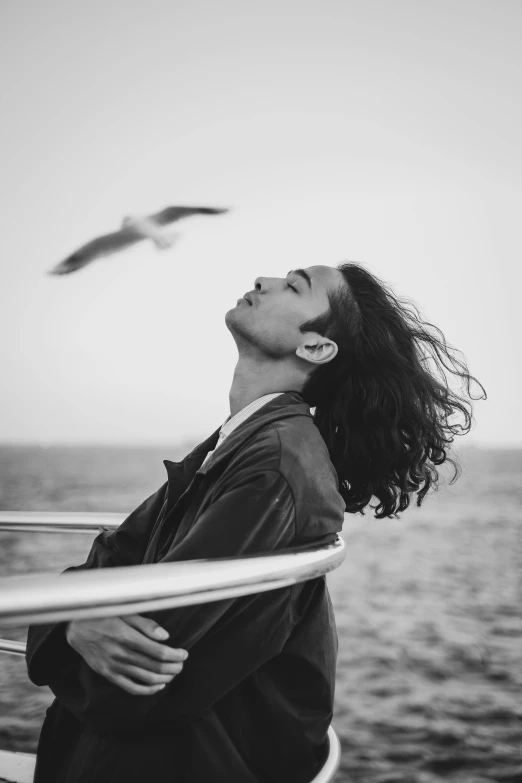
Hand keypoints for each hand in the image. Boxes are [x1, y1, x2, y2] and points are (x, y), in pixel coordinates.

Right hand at [65, 614, 187, 695]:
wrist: (76, 629)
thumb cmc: (103, 616)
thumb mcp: (124, 613)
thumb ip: (146, 625)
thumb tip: (165, 637)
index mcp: (127, 637)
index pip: (159, 652)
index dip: (175, 655)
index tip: (184, 653)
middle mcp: (121, 654)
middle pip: (155, 667)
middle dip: (173, 667)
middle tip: (182, 663)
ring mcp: (114, 667)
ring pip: (146, 678)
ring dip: (164, 678)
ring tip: (174, 673)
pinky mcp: (108, 675)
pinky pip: (131, 687)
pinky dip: (147, 690)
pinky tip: (158, 686)